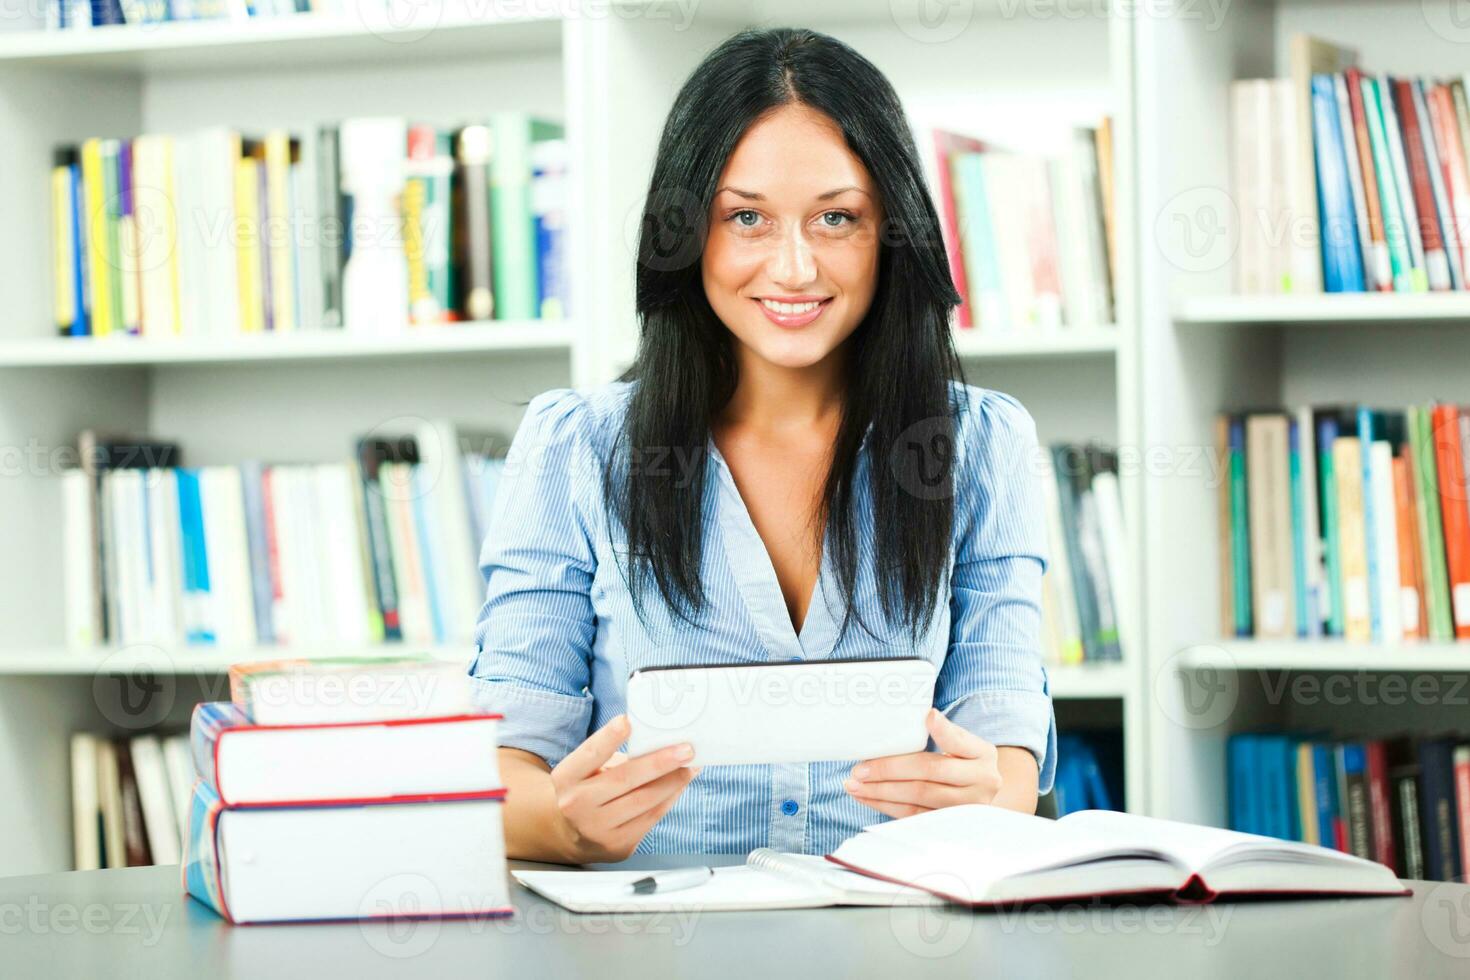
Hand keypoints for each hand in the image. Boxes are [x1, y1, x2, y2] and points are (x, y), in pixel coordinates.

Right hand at [549, 714, 699, 862]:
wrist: (572, 832)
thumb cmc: (588, 788)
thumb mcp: (589, 769)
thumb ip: (614, 755)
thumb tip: (659, 742)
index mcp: (567, 778)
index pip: (590, 754)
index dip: (608, 738)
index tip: (627, 721)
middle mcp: (577, 805)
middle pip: (624, 779)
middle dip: (660, 762)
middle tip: (686, 749)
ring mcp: (597, 829)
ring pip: (644, 801)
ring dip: (673, 781)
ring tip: (691, 766)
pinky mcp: (618, 846)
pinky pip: (651, 818)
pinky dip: (669, 798)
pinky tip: (680, 785)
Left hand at [843, 708, 1000, 817]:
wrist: (981, 795)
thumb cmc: (964, 763)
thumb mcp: (965, 744)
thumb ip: (947, 732)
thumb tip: (928, 716)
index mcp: (982, 754)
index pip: (959, 741)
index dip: (943, 731)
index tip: (928, 716)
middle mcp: (981, 782)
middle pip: (930, 772)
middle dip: (890, 770)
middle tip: (860, 769)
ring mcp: (966, 807)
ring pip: (918, 798)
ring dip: (881, 792)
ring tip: (855, 785)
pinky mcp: (950, 825)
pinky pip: (913, 816)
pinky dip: (887, 806)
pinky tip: (868, 798)